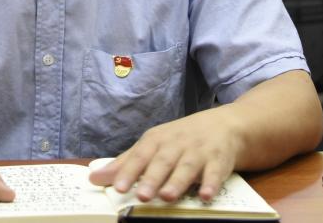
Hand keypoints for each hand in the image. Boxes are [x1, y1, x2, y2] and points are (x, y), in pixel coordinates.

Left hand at [88, 71, 322, 203]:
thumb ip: (127, 163)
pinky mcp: (221, 159)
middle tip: (140, 195)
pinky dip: (211, 183)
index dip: (128, 170)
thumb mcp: (156, 145)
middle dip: (151, 177)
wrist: (229, 124)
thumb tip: (94, 177)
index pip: (140, 154)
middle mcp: (178, 143)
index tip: (116, 186)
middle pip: (163, 161)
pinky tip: (206, 196)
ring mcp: (200, 150)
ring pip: (187, 167)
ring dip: (178, 181)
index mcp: (159, 139)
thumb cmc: (184, 139)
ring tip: (167, 197)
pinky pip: (216, 172)